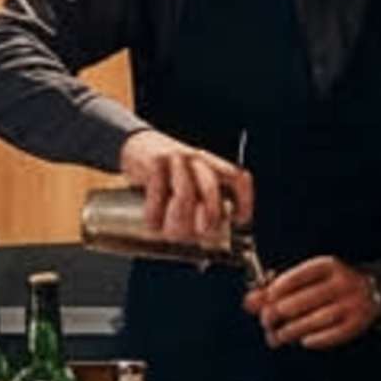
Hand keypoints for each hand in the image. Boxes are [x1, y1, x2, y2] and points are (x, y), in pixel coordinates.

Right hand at [119, 128, 253, 250]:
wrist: (136, 143)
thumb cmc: (167, 172)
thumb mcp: (190, 182)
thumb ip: (201, 204)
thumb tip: (207, 237)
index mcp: (212, 165)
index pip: (238, 178)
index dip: (244, 201)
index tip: (238, 220)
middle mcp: (198, 160)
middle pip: (210, 189)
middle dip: (207, 218)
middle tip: (199, 233)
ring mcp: (176, 159)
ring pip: (184, 193)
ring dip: (176, 219)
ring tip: (168, 230)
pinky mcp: (155, 162)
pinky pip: (157, 192)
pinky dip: (153, 213)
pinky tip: (151, 222)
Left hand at [247, 255, 380, 351]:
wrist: (374, 291)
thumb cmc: (330, 285)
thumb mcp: (307, 280)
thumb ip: (277, 288)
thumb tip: (250, 302)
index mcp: (328, 265)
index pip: (298, 277)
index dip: (276, 290)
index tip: (264, 301)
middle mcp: (343, 282)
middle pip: (303, 300)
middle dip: (279, 314)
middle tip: (266, 322)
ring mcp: (353, 303)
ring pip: (316, 320)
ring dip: (292, 331)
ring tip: (277, 337)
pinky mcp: (358, 322)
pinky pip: (333, 334)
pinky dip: (315, 340)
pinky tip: (303, 341)